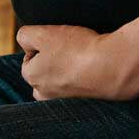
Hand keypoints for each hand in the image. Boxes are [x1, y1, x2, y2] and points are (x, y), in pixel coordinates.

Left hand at [16, 24, 138, 101]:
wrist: (113, 67)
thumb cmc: (76, 49)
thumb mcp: (43, 34)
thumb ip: (25, 35)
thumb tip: (25, 43)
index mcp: (32, 78)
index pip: (29, 58)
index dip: (43, 45)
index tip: (59, 42)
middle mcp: (45, 95)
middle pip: (44, 72)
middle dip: (54, 60)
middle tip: (71, 50)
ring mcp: (65, 102)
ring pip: (61, 81)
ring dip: (69, 70)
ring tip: (83, 59)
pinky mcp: (85, 104)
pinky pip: (79, 88)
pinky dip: (84, 78)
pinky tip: (94, 69)